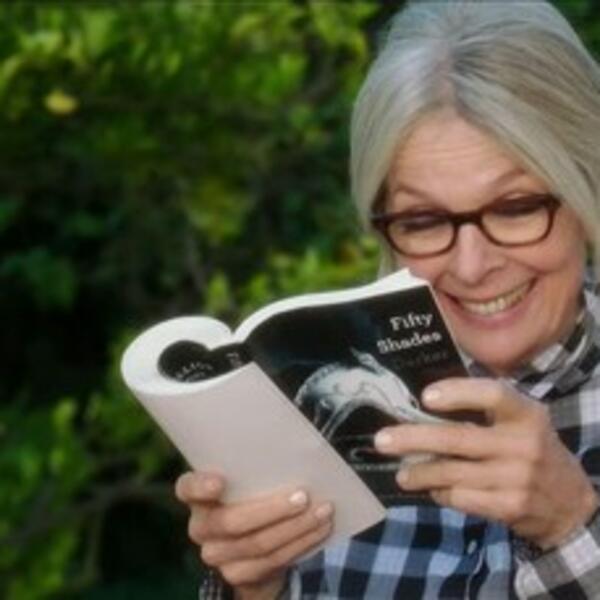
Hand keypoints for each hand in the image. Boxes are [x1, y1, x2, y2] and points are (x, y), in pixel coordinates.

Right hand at [175, 471, 333, 598]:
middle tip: (303, 496)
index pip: (187, 488)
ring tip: (323, 510)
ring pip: (259, 544)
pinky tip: (321, 528)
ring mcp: (216, 555)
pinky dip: (302, 543)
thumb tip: (294, 445)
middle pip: (232, 522)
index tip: (220, 481)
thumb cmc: (251, 493)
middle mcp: (200, 527)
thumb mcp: (247, 477)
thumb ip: (255, 466)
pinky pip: (273, 561)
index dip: (200, 486)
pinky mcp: (237, 575)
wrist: (250, 544)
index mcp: (196, 495)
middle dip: (272, 510)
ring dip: (297, 527)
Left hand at [374, 378, 598, 548]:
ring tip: (401, 474)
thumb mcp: (522, 422)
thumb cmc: (532, 448)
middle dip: (413, 438)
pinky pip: (462, 498)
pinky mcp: (510, 506)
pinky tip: (434, 490)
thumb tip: (425, 400)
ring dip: (420, 473)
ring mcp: (517, 478)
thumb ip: (486, 409)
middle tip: (382, 440)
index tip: (425, 397)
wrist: (569, 501)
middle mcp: (523, 444)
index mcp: (526, 414)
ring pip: (453, 473)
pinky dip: (442, 494)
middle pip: (458, 438)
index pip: (493, 395)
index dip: (458, 393)